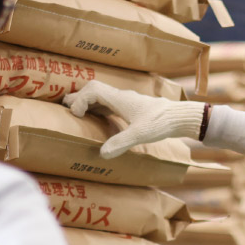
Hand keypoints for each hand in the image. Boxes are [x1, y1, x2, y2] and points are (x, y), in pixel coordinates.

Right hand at [62, 80, 204, 158]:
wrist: (180, 117)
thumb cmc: (161, 123)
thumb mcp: (140, 135)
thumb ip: (120, 143)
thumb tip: (101, 154)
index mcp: (120, 99)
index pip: (93, 90)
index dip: (79, 99)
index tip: (76, 114)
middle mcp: (121, 97)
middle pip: (94, 89)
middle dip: (78, 97)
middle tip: (65, 107)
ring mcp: (127, 101)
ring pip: (102, 96)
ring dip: (88, 102)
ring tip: (76, 112)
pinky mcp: (132, 108)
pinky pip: (110, 103)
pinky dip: (99, 108)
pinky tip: (98, 118)